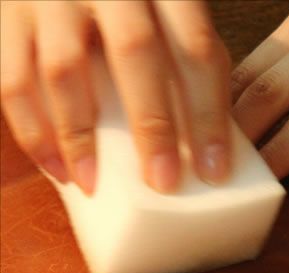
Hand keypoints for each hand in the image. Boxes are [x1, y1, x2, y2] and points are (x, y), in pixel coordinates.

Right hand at [1, 0, 231, 193]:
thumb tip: (210, 142)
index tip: (214, 170)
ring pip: (64, 70)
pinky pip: (13, 79)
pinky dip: (33, 132)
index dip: (209, 114)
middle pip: (136, 52)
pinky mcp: (8, 14)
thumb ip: (187, 56)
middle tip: (163, 182)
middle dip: (152, 126)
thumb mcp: (169, 12)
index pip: (196, 47)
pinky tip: (57, 169)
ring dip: (79, 137)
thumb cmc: (133, 1)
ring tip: (93, 184)